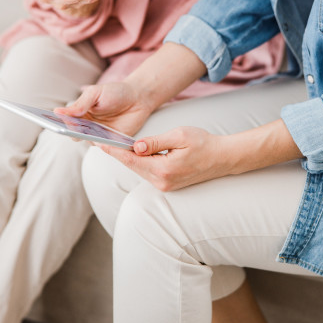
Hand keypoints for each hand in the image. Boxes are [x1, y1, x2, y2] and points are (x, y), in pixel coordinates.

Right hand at [55, 81, 153, 136]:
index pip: (64, 121)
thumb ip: (80, 104)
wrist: (138, 98)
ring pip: (89, 142)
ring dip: (88, 138)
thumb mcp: (95, 93)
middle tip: (71, 128)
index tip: (49, 122)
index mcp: (78, 113)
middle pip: (74, 134)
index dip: (56, 123)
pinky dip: (104, 145)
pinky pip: (106, 147)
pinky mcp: (112, 142)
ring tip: (88, 133)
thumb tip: (57, 112)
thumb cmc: (115, 92)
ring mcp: (99, 135)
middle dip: (72, 131)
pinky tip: (104, 141)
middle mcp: (86, 126)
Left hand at [98, 126, 233, 190]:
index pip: (132, 160)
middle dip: (118, 154)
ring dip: (129, 158)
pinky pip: (148, 172)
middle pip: (133, 166)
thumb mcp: (179, 136)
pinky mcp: (168, 185)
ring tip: (113, 145)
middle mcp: (162, 181)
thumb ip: (155, 141)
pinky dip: (139, 163)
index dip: (115, 151)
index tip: (100, 143)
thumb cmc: (204, 143)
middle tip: (101, 141)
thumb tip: (136, 147)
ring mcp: (165, 186)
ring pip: (139, 170)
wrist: (222, 158)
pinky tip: (133, 153)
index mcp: (164, 169)